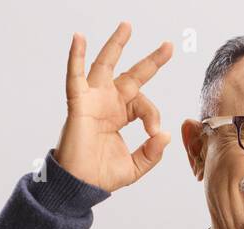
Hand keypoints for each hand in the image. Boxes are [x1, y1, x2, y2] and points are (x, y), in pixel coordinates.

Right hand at [54, 22, 172, 191]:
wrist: (81, 185)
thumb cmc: (101, 176)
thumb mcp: (135, 166)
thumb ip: (151, 153)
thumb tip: (163, 135)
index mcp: (120, 115)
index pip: (144, 104)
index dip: (152, 115)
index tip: (153, 133)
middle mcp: (108, 103)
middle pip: (131, 75)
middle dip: (150, 61)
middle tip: (168, 46)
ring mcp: (93, 100)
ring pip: (105, 66)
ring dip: (116, 45)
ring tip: (127, 27)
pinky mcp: (78, 104)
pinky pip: (75, 76)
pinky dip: (76, 57)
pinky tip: (79, 38)